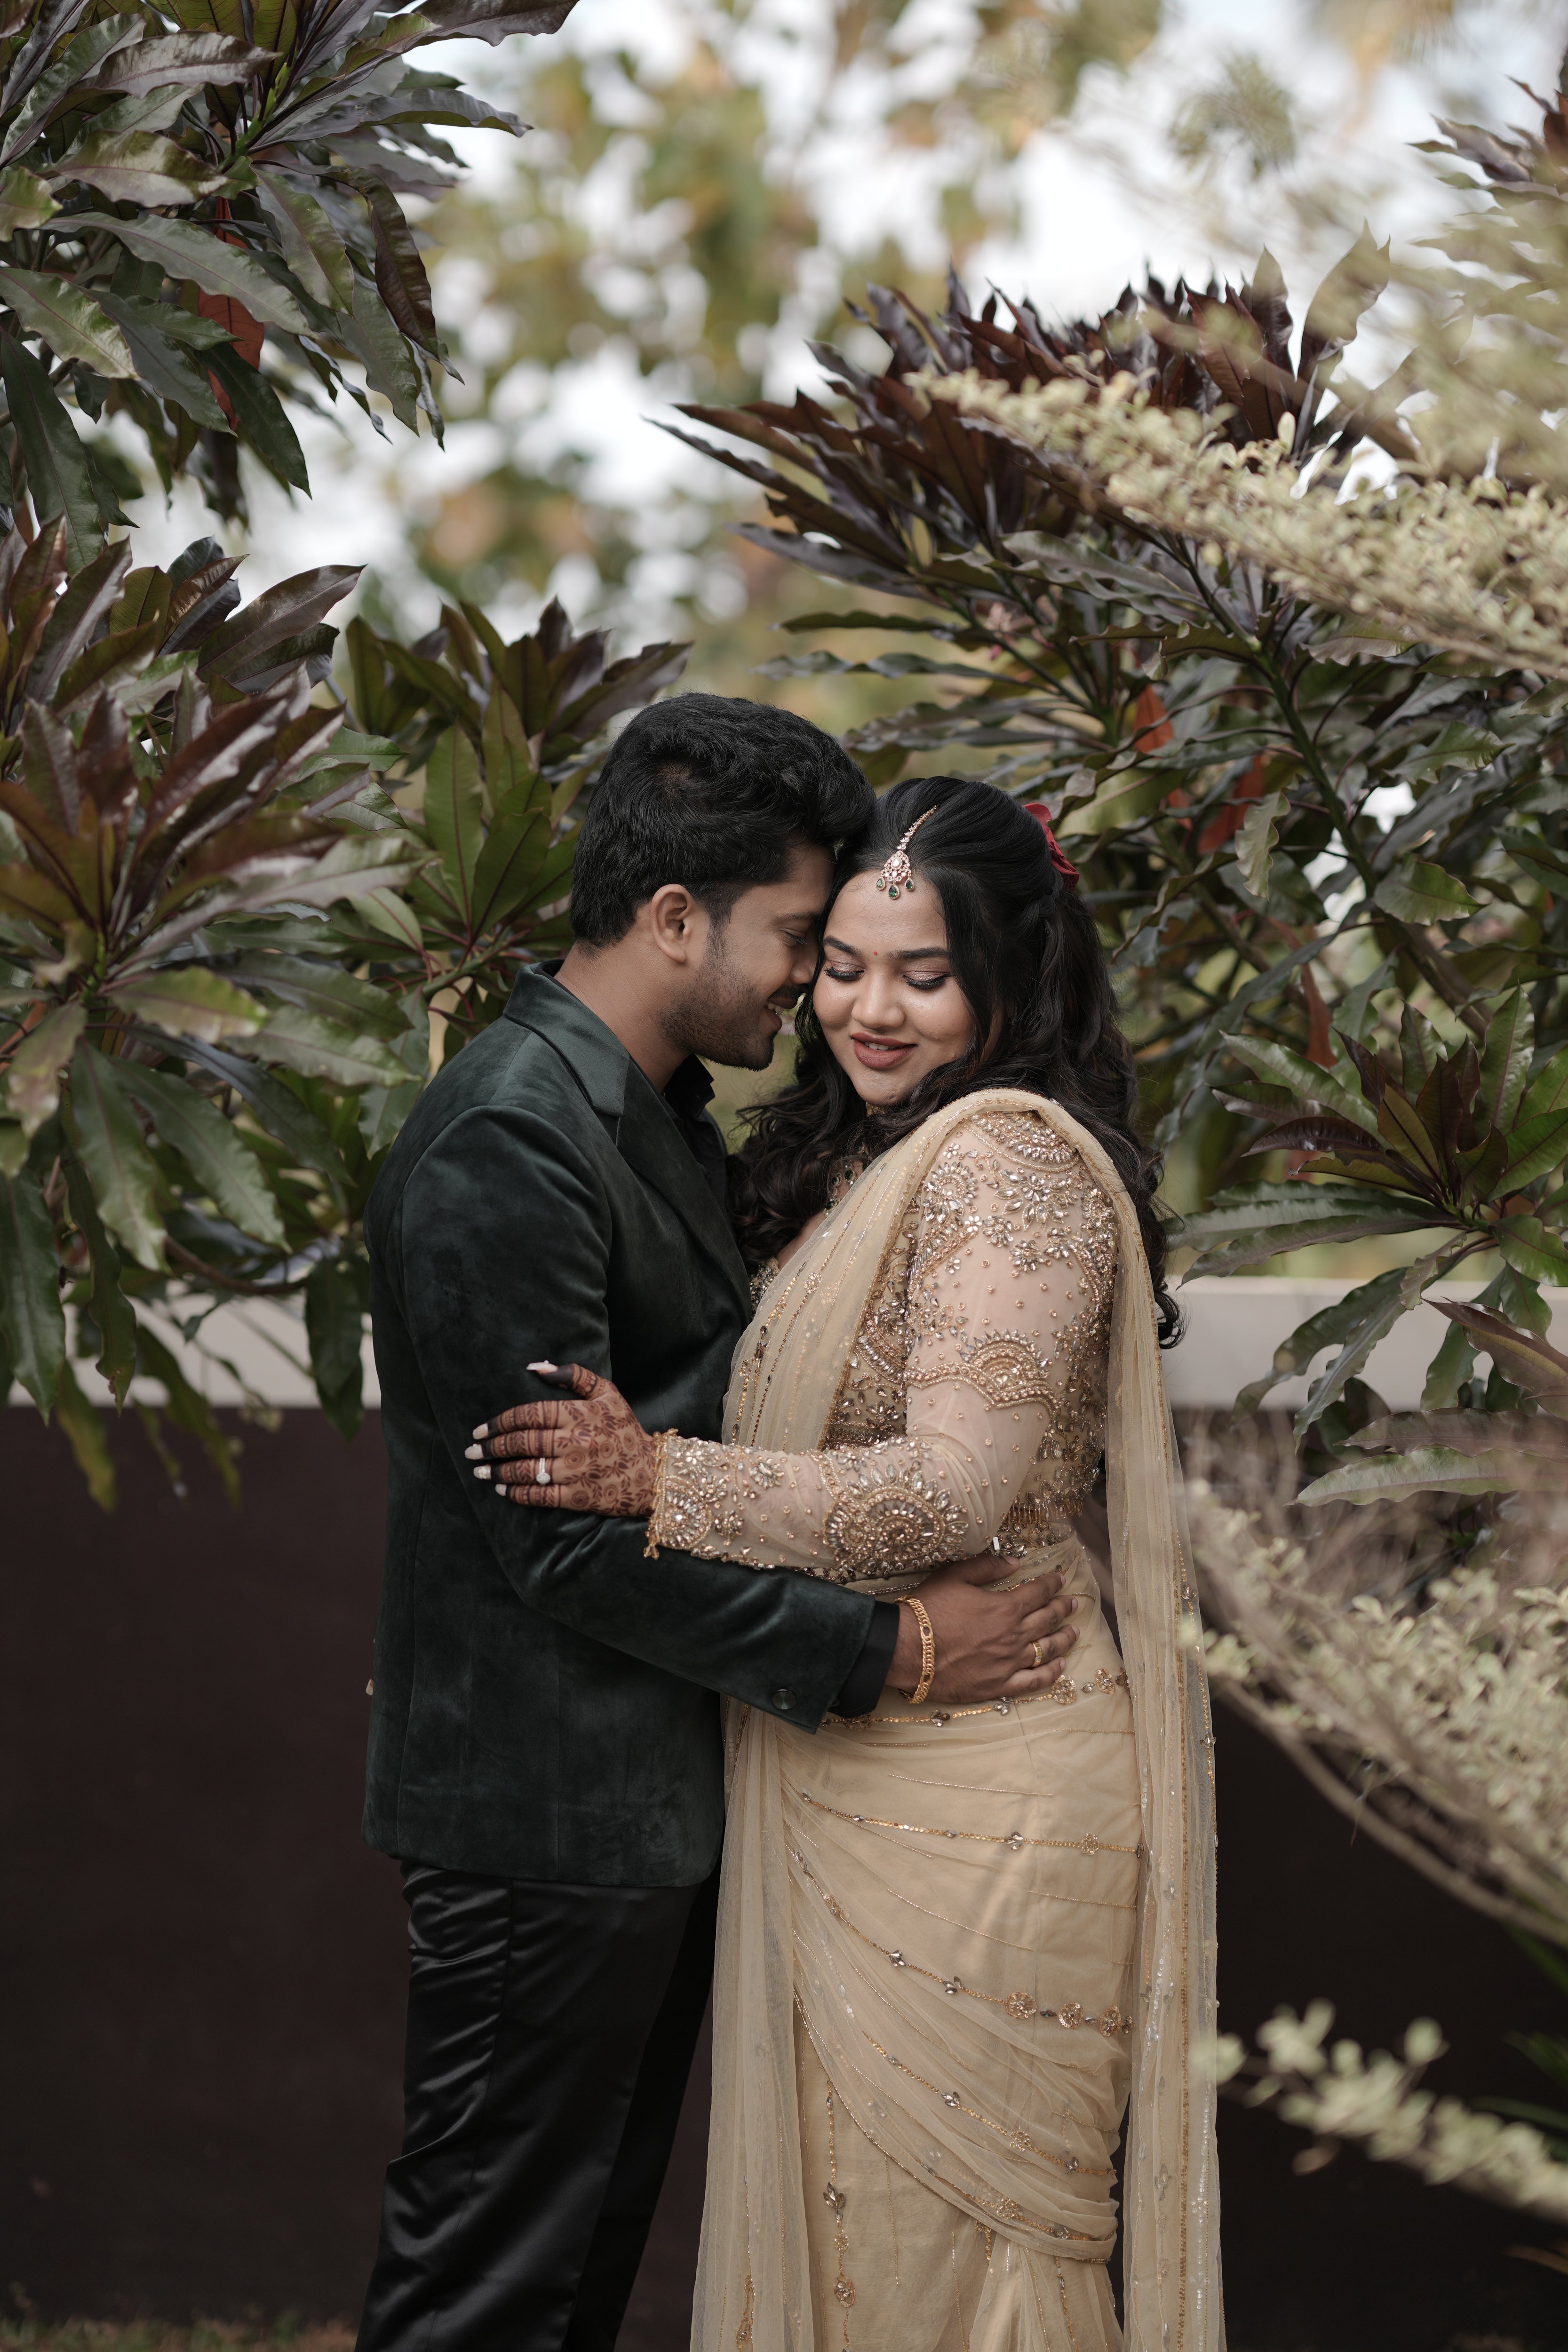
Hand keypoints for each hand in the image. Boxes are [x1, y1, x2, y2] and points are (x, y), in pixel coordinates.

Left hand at [467, 1361, 656, 1515]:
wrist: (652, 1473)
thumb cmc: (625, 1430)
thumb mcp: (608, 1394)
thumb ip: (574, 1376)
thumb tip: (535, 1367)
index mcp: (579, 1415)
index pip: (530, 1414)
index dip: (501, 1421)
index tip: (481, 1429)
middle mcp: (574, 1442)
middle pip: (523, 1442)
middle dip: (492, 1447)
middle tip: (472, 1451)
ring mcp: (574, 1471)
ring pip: (526, 1469)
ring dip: (498, 1471)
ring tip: (480, 1471)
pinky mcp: (577, 1496)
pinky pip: (539, 1496)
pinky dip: (516, 1494)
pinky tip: (502, 1490)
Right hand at [889, 1552, 1079, 1705]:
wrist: (908, 1649)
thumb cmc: (928, 1609)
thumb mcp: (955, 1576)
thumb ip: (987, 1567)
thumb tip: (1014, 1562)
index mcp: (1005, 1607)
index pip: (1038, 1592)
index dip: (1052, 1584)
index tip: (1061, 1579)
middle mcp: (1014, 1635)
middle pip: (1048, 1620)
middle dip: (1063, 1608)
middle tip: (1073, 1603)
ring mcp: (1009, 1663)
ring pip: (1048, 1650)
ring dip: (1065, 1638)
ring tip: (1075, 1632)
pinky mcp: (1000, 1685)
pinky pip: (1034, 1680)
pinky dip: (1051, 1673)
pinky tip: (1060, 1666)